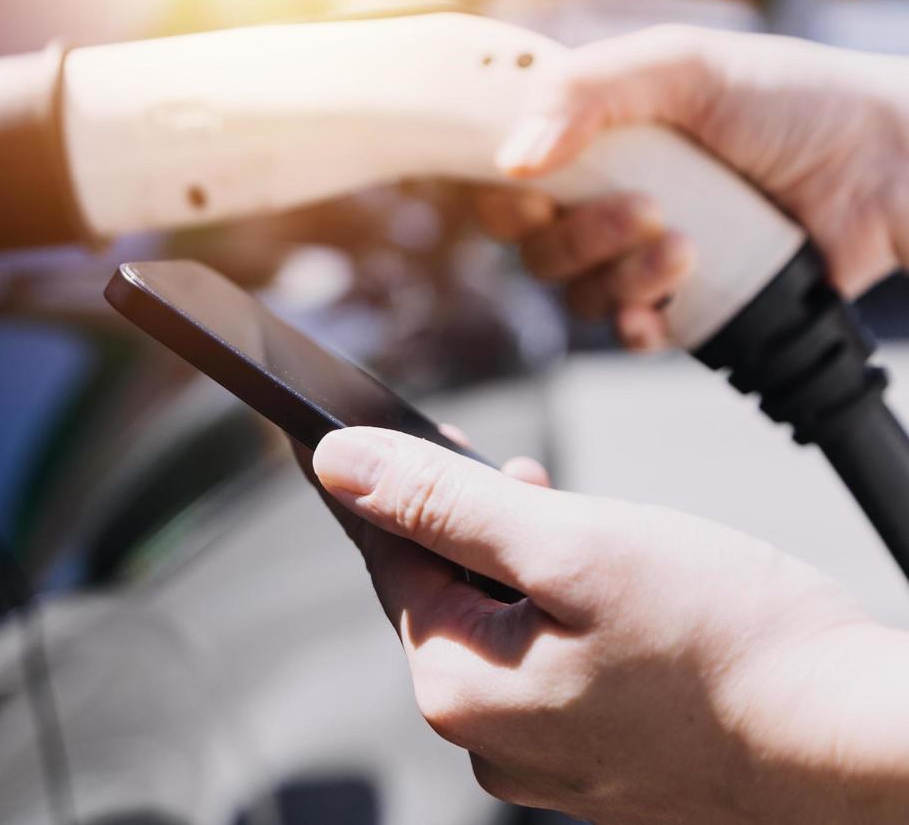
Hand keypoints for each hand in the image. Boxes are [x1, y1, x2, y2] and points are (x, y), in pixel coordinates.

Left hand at [310, 425, 908, 822]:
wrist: (855, 741)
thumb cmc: (731, 641)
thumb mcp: (570, 541)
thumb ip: (442, 502)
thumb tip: (338, 465)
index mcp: (458, 687)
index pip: (388, 557)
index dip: (392, 483)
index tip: (378, 431)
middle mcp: (486, 740)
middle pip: (444, 594)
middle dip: (477, 527)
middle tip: (533, 480)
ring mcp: (543, 761)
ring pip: (501, 628)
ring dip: (526, 568)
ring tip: (592, 533)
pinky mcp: (597, 761)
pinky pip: (549, 669)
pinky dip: (566, 619)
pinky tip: (620, 596)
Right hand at [474, 25, 908, 349]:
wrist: (890, 164)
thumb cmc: (794, 99)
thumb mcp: (683, 65)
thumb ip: (588, 92)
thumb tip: (515, 160)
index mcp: (595, 138)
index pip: (509, 179)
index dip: (506, 197)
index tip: (535, 191)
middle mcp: (609, 197)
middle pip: (538, 247)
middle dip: (582, 236)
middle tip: (648, 208)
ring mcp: (644, 254)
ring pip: (580, 293)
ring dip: (622, 277)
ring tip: (688, 247)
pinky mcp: (686, 303)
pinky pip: (627, 331)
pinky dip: (635, 323)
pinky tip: (665, 305)